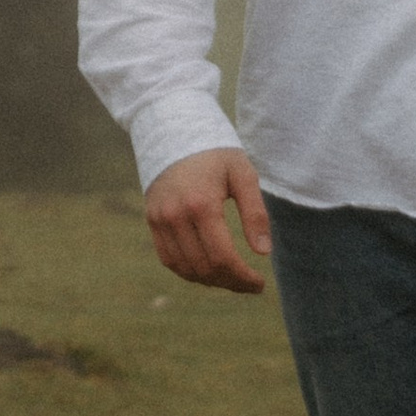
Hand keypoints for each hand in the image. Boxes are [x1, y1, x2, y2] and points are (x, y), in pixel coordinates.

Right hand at [145, 148, 271, 295]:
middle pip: (204, 267)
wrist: (175, 132)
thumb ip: (255, 213)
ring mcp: (160, 219)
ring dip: (210, 281)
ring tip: (232, 279)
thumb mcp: (243, 175)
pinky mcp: (152, 220)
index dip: (242, 278)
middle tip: (250, 284)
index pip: (222, 257)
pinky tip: (209, 271)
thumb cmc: (217, 153)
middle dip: (230, 282)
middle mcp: (176, 215)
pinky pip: (168, 258)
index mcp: (202, 204)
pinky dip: (189, 271)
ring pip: (184, 268)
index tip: (259, 284)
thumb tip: (263, 252)